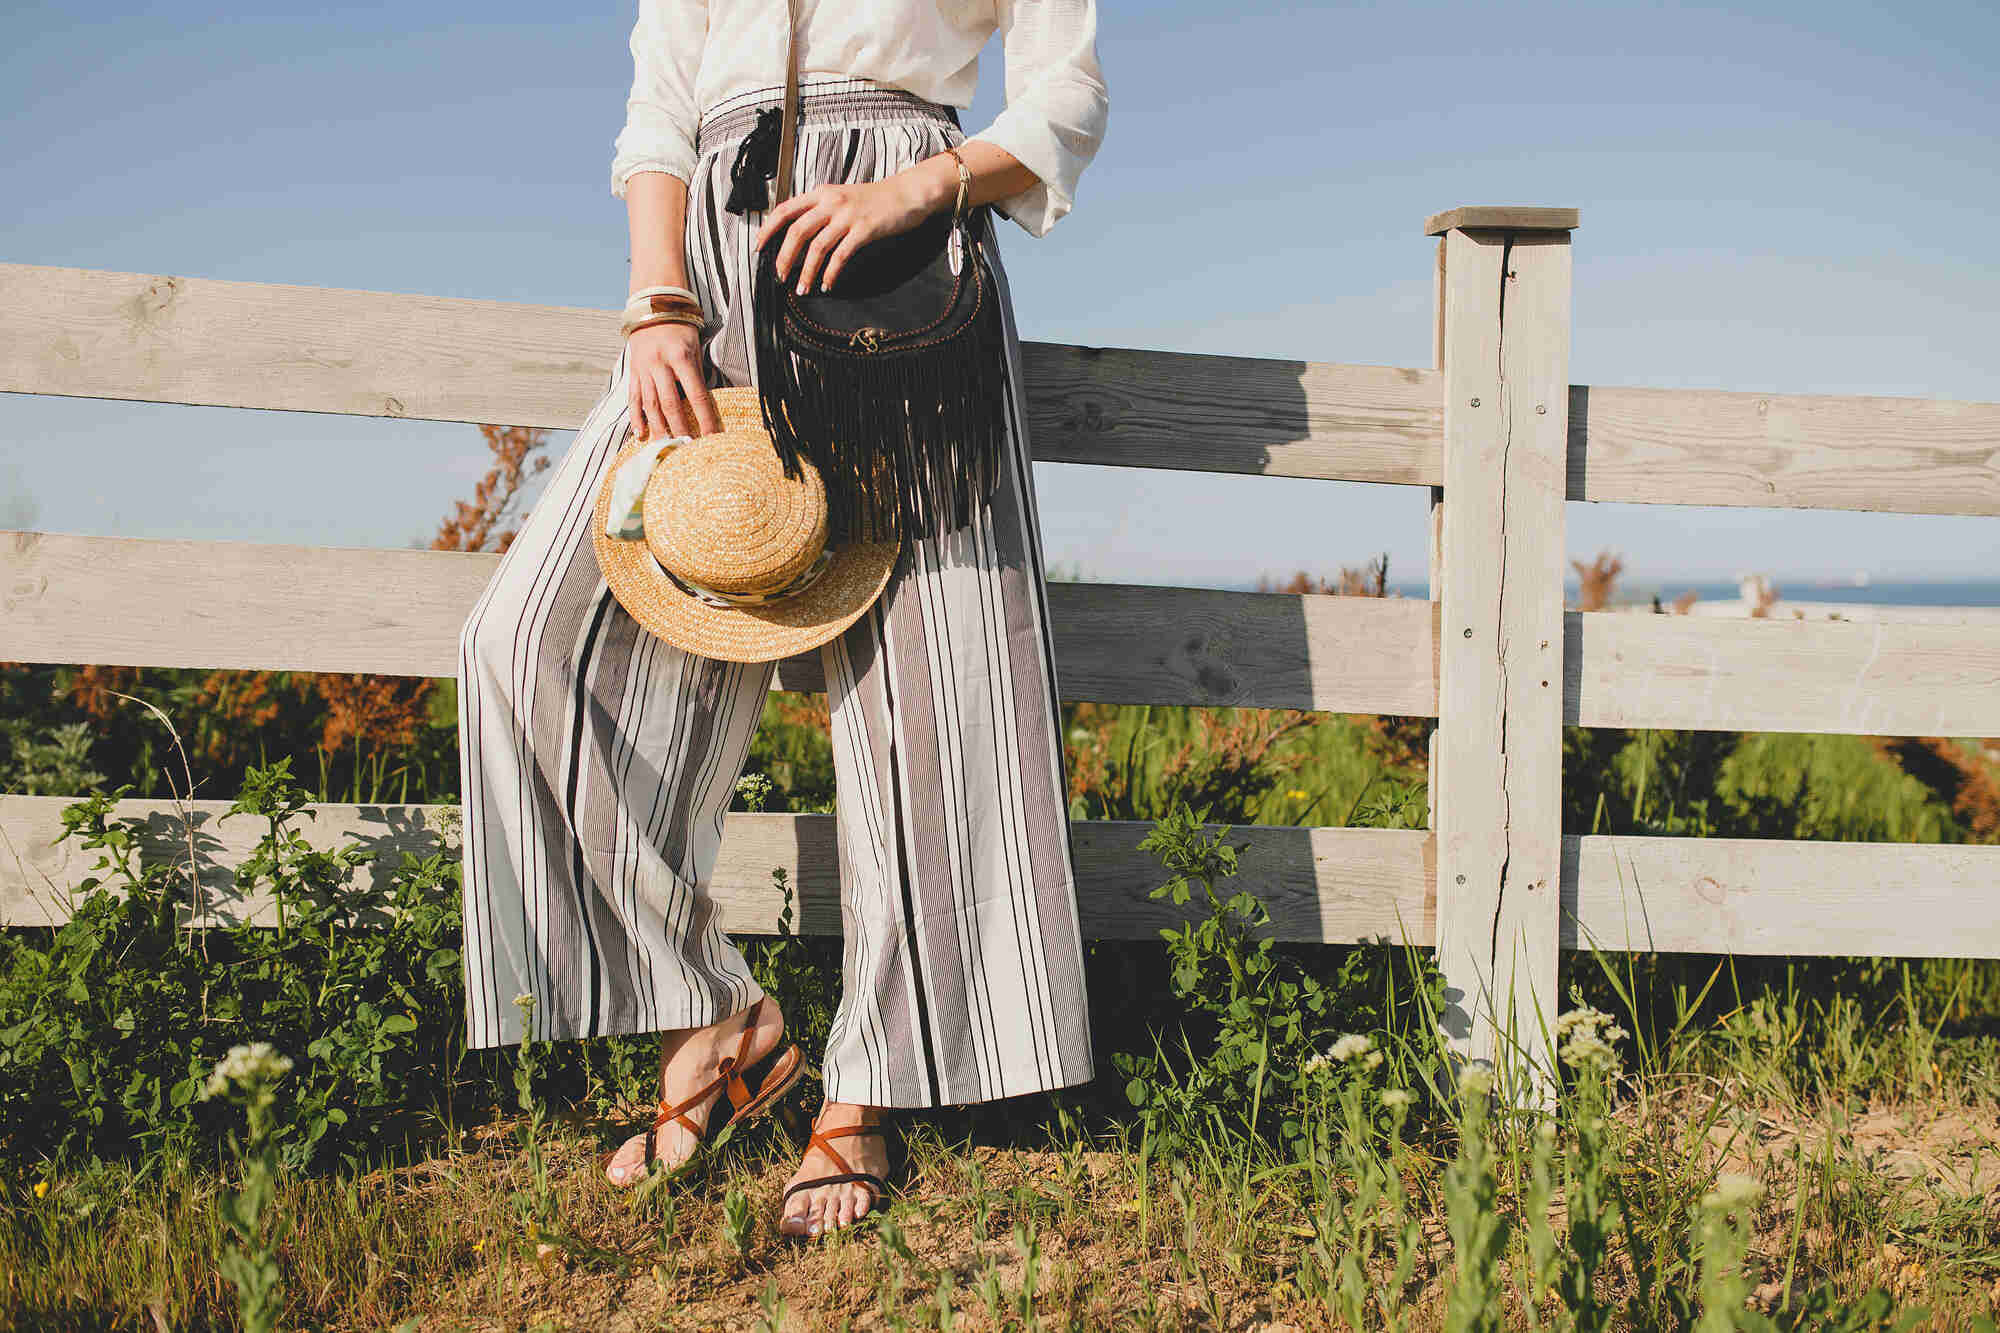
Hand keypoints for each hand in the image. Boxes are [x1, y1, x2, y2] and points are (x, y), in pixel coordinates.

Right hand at [626, 321, 721, 441]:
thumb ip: (696, 375)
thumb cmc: (681, 330)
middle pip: (670, 404)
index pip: (696, 395)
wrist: (652, 309)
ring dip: (659, 429)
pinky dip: (637, 418)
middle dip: (680, 429)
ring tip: (666, 447)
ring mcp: (643, 370)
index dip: (705, 419)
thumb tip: (703, 407)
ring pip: (650, 404)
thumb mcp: (695, 348)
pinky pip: (633, 398)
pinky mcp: (633, 372)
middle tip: (687, 449)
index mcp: (681, 358)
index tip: (711, 438)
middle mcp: (660, 365)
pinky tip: (641, 434)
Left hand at [752, 164, 952, 294]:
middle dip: (784, 257)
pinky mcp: (864, 230)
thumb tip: (799, 234)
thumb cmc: (876, 199)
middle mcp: (831, 202)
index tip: (760, 247)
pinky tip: (827, 284)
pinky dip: (830, 273)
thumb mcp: (842, 197)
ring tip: (802, 288)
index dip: (769, 229)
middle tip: (780, 276)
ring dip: (807, 271)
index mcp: (821, 194)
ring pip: (817, 247)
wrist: (907, 193)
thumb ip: (821, 211)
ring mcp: (848, 216)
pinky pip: (841, 255)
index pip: (785, 209)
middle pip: (797, 231)